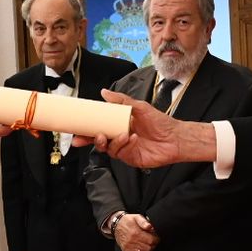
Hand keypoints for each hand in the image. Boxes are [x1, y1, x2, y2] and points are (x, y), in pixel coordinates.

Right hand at [93, 90, 217, 167]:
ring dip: (110, 142)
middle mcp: (119, 136)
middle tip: (85, 137)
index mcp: (119, 124)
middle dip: (89, 139)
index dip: (86, 128)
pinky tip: (132, 138)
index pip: (99, 126)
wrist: (175, 138)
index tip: (76, 127)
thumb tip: (104, 92)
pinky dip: (123, 145)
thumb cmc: (160, 122)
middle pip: (98, 140)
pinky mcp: (130, 158)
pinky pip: (120, 153)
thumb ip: (121, 100)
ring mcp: (124, 148)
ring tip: (121, 134)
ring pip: (107, 148)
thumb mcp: (139, 107)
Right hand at [115, 213, 159, 250]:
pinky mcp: (126, 250)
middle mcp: (132, 241)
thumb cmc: (128, 221)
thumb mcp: (137, 217)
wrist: (116, 225)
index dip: (156, 240)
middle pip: (148, 248)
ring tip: (147, 246)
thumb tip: (150, 227)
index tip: (156, 238)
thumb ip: (144, 222)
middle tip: (152, 242)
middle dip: (153, 245)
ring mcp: (128, 247)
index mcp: (136, 232)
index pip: (151, 241)